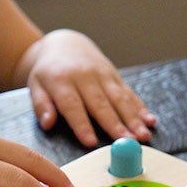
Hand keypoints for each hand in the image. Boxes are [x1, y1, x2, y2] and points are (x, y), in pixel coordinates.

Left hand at [24, 30, 156, 146]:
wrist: (65, 44)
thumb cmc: (49, 72)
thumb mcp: (36, 85)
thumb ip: (41, 105)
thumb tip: (47, 124)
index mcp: (62, 81)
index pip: (73, 106)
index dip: (82, 125)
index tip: (90, 142)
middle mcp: (85, 77)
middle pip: (102, 104)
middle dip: (116, 125)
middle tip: (128, 143)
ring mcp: (103, 75)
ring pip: (120, 99)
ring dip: (133, 119)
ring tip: (143, 135)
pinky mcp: (115, 75)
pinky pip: (129, 93)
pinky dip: (140, 107)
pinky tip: (150, 120)